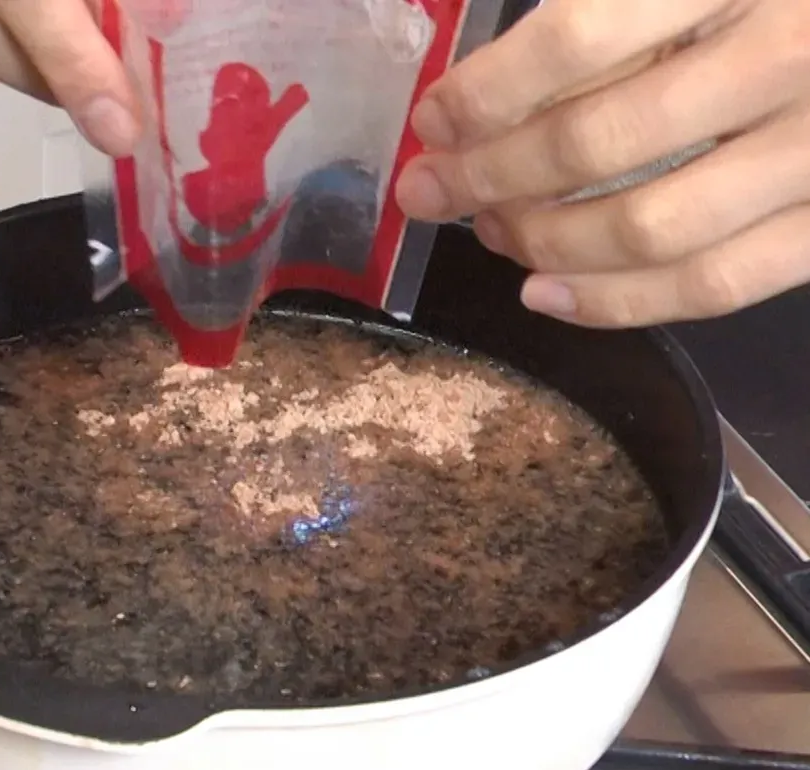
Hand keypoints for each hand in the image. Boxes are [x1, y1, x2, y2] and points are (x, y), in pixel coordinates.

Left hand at [396, 0, 809, 327]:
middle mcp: (794, 51)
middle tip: (433, 191)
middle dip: (490, 175)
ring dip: (545, 241)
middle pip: (598, 141)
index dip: (488, 91)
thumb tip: (496, 78)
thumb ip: (624, 2)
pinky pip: (716, 284)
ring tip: (491, 234)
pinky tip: (547, 296)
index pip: (581, 38)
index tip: (435, 117)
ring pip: (650, 227)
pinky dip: (619, 303)